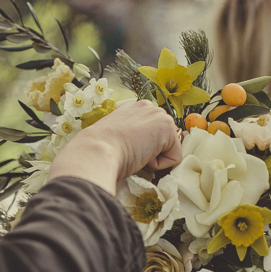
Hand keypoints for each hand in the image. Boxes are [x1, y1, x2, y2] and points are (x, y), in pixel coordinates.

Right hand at [48, 99, 182, 193]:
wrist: (96, 151)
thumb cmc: (98, 150)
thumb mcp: (113, 138)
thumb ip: (126, 137)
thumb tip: (138, 150)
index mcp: (130, 109)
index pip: (147, 131)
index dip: (140, 147)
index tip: (125, 150)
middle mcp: (145, 107)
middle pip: (161, 138)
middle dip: (149, 151)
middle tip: (130, 152)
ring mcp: (157, 114)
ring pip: (168, 147)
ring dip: (154, 157)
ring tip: (135, 154)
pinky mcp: (167, 127)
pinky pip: (174, 157)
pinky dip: (160, 165)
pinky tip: (143, 157)